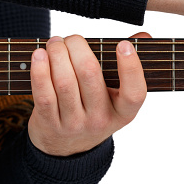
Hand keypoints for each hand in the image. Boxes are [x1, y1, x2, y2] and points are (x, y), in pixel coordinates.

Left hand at [28, 32, 150, 156]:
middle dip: (78, 48)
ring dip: (57, 54)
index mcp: (124, 111)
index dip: (131, 67)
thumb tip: (144, 36)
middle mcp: (101, 119)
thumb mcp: (118, 96)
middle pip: (89, 75)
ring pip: (64, 81)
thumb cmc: (98, 109)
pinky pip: (44, 93)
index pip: (134, 92)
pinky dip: (40, 70)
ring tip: (55, 42)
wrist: (69, 146)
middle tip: (73, 38)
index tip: (124, 44)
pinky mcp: (50, 123)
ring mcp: (75, 123)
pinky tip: (40, 55)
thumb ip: (130, 63)